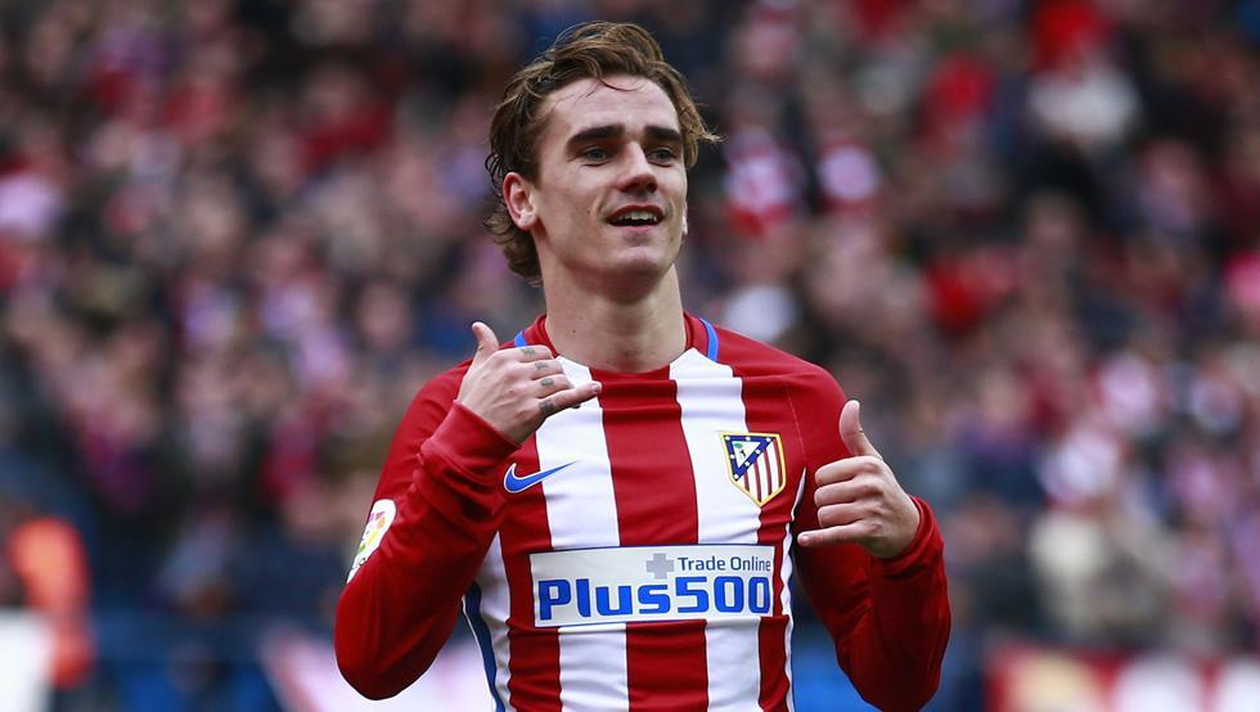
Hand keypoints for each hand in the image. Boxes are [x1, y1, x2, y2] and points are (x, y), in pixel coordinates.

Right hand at [456, 322, 601, 443]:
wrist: (469, 437)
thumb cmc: (472, 404)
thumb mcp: (475, 371)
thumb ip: (483, 347)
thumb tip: (478, 325)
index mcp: (502, 358)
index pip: (539, 352)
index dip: (547, 363)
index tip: (548, 374)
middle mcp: (514, 372)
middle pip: (552, 366)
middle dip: (558, 377)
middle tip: (559, 389)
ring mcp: (524, 392)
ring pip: (559, 381)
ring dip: (566, 389)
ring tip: (569, 399)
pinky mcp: (533, 411)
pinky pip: (564, 398)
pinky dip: (582, 393)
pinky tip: (595, 389)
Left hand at [798, 400, 920, 558]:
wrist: (907, 527)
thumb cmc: (882, 488)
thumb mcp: (872, 460)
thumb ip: (855, 434)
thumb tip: (851, 403)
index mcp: (868, 465)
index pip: (822, 476)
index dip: (826, 485)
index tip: (841, 488)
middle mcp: (871, 485)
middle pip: (821, 496)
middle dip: (826, 504)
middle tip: (844, 507)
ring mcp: (871, 509)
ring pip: (825, 515)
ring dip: (828, 521)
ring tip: (845, 519)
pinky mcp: (869, 532)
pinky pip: (834, 534)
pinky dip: (818, 538)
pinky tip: (805, 540)